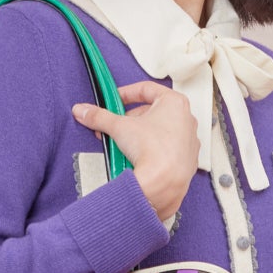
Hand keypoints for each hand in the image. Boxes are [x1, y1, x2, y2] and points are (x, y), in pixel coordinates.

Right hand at [72, 81, 198, 225]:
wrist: (164, 183)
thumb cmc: (153, 150)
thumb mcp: (119, 127)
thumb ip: (99, 116)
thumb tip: (84, 111)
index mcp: (175, 102)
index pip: (146, 89)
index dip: (125, 93)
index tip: (114, 100)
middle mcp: (186, 119)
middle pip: (152, 112)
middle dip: (129, 119)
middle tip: (114, 127)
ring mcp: (188, 140)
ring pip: (159, 131)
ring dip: (139, 135)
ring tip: (123, 144)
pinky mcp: (187, 159)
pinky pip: (166, 149)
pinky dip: (151, 150)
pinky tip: (138, 158)